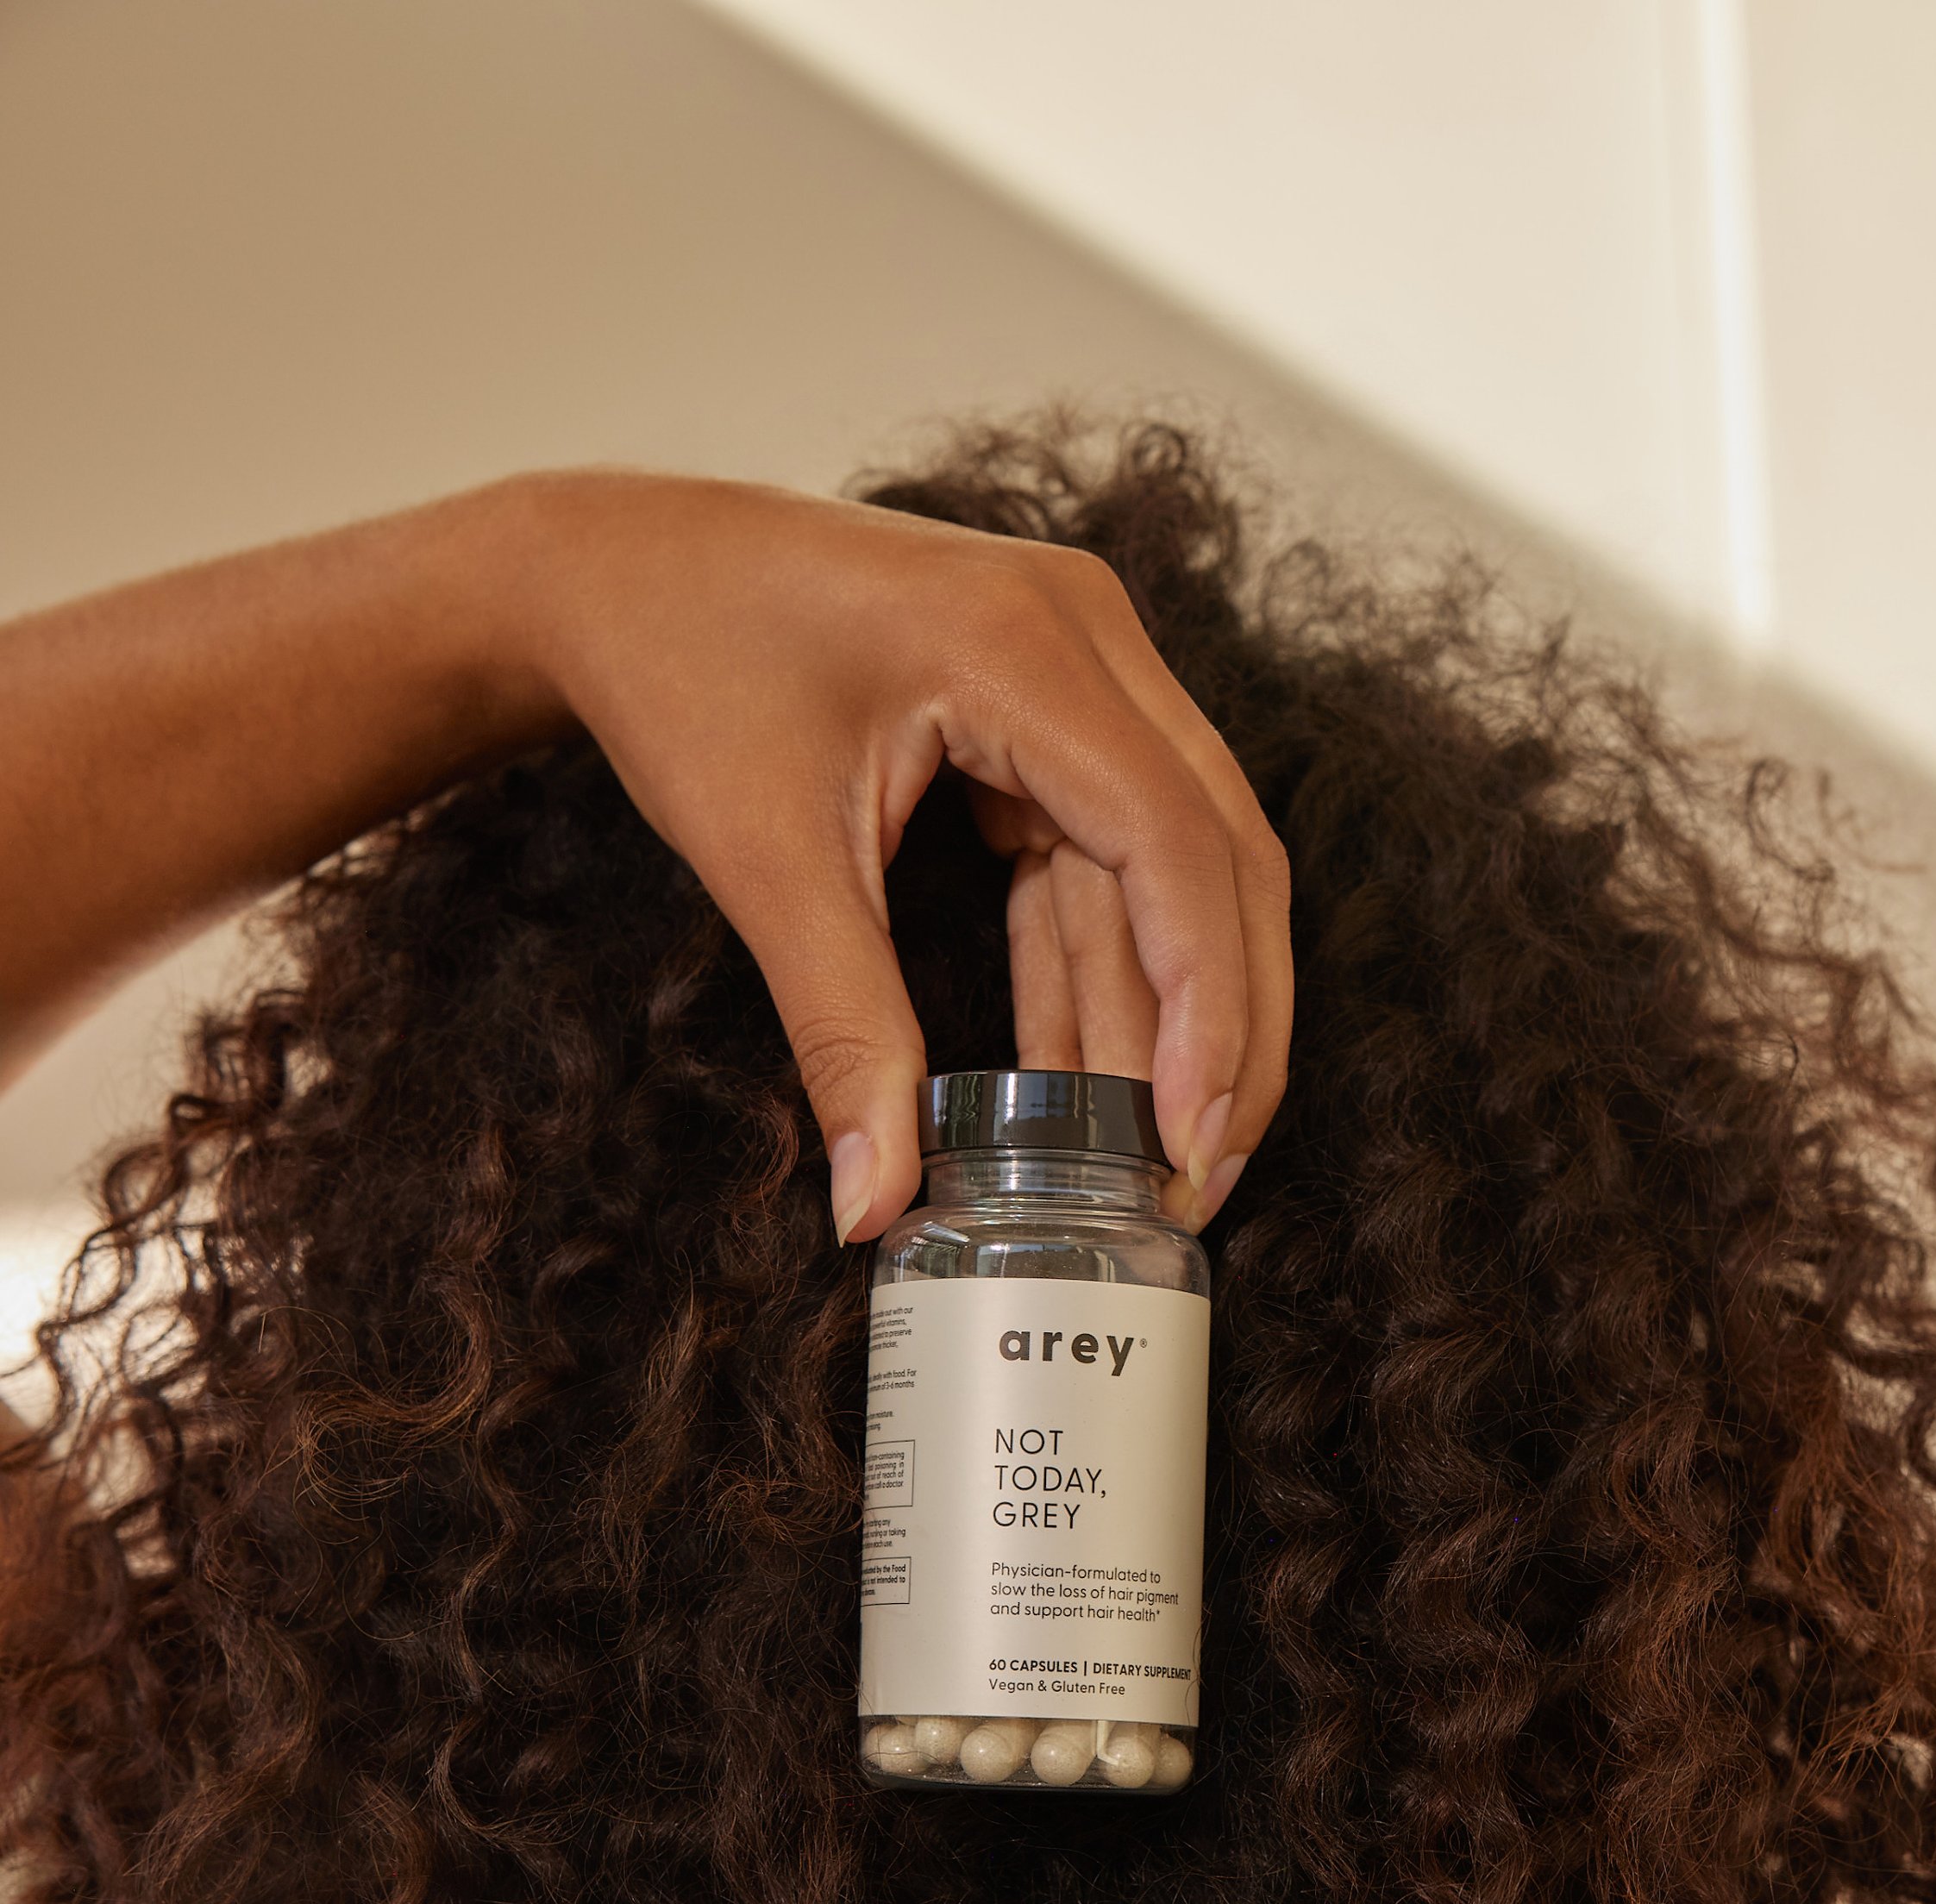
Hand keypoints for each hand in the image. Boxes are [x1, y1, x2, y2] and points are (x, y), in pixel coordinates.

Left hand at [516, 476, 1290, 1237]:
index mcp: (1026, 642)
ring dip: (1166, 1017)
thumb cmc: (677, 662)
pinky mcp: (1049, 713)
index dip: (1207, 1004)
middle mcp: (1086, 635)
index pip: (1177, 841)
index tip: (1192, 1143)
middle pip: (1220, 855)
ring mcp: (1079, 667)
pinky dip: (1101, 974)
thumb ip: (842, 1031)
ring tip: (1147, 1164)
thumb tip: (873, 1205)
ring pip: (1177, 869)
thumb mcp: (763, 858)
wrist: (611, 566)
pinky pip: (1107, 860)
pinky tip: (1086, 1088)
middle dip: (1224, 1029)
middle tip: (1197, 1181)